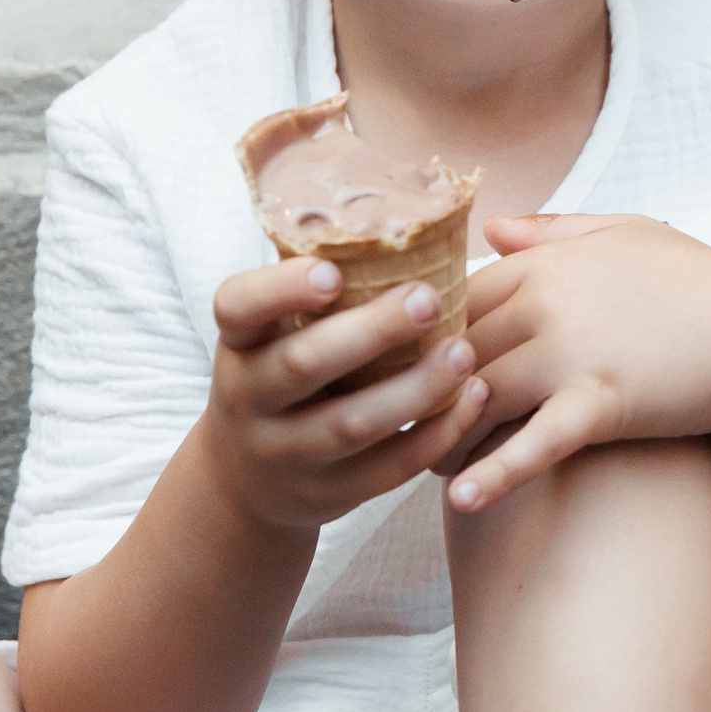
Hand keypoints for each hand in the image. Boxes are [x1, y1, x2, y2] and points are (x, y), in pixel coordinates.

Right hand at [202, 257, 489, 532]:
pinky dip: (434, 435)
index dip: (281, 289)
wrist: (247, 482)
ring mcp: (285, 454)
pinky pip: (386, 470)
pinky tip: (472, 399)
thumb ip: (316, 289)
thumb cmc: (284, 375)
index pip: (238, 307)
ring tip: (464, 352)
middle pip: (303, 365)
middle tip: (428, 298)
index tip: (331, 271)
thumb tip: (399, 217)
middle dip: (369, 333)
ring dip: (414, 389)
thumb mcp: (277, 334)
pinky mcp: (328, 494)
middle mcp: (249, 399)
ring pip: (350, 425)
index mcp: (240, 343)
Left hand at [434, 214, 710, 512]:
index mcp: (546, 264)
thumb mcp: (626, 235)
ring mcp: (573, 351)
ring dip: (447, 438)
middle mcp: (548, 302)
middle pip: (453, 353)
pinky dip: (496, 472)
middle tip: (406, 432)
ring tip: (428, 471)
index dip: (424, 340)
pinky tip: (464, 500)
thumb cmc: (696, 282)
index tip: (412, 372)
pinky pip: (535, 440)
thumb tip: (491, 228)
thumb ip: (552, 230)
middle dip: (423, 393)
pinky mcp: (603, 400)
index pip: (452, 301)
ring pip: (477, 399)